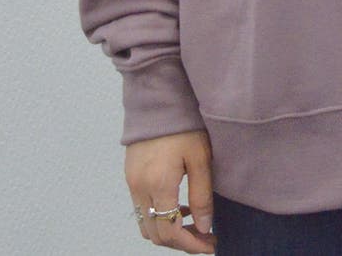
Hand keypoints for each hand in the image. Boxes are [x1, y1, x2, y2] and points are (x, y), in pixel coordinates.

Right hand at [125, 129, 215, 252]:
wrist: (158, 100)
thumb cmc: (183, 124)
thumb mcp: (200, 158)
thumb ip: (202, 195)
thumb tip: (205, 227)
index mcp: (159, 184)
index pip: (171, 232)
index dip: (191, 245)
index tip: (210, 245)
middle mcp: (140, 188)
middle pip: (156, 234)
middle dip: (181, 242)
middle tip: (205, 237)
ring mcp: (132, 183)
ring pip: (147, 224)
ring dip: (169, 231)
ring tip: (194, 222)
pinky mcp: (131, 176)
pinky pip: (142, 209)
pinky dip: (160, 216)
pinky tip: (179, 206)